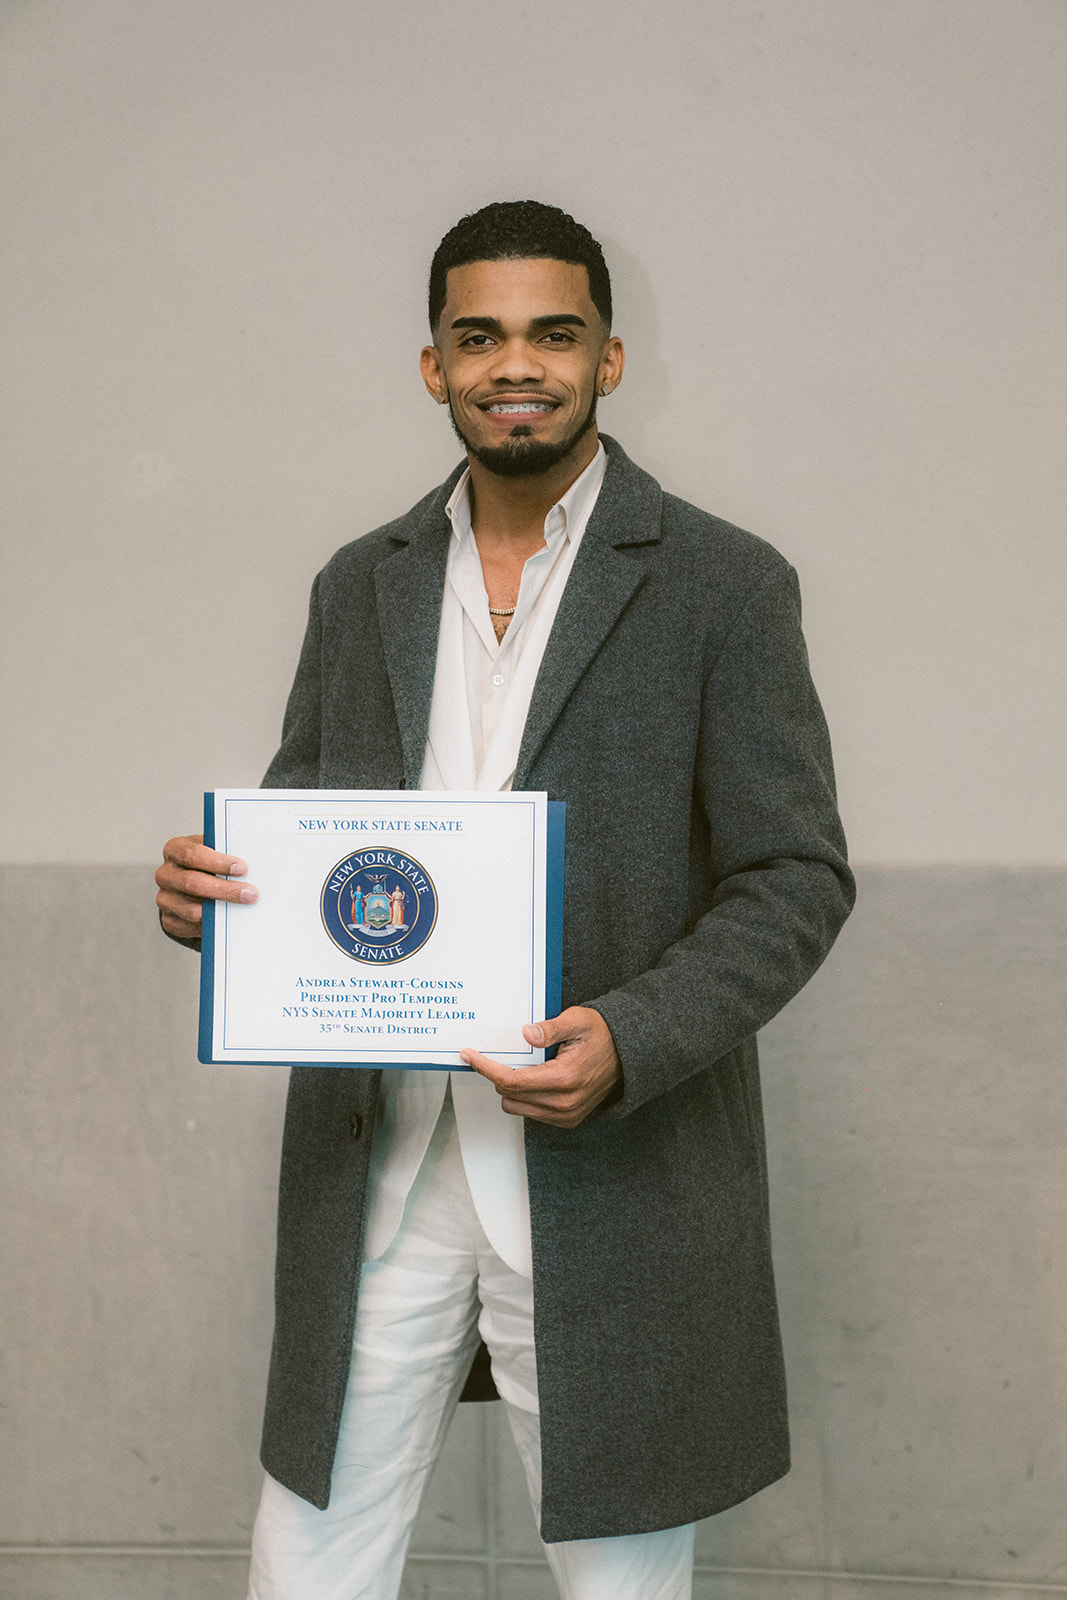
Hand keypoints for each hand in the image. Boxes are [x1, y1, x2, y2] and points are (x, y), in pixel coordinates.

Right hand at [155, 834, 257, 940]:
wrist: (189, 884)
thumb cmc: (206, 863)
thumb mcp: (213, 852)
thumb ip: (225, 855)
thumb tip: (250, 866)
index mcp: (175, 850)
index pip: (191, 854)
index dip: (217, 862)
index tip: (242, 868)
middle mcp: (165, 874)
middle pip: (192, 883)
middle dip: (224, 889)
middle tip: (249, 893)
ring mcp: (164, 899)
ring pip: (191, 910)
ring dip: (219, 911)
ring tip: (242, 909)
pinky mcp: (169, 920)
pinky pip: (189, 927)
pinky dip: (210, 926)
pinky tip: (226, 922)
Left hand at [461, 1006, 621, 1128]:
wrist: (628, 1056)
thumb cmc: (602, 1035)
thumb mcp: (578, 1020)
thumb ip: (551, 1028)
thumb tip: (527, 1034)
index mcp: (564, 1079)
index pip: (511, 1081)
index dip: (486, 1068)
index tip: (470, 1056)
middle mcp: (564, 1103)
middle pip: (509, 1096)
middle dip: (498, 1075)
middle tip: (498, 1055)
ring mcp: (566, 1115)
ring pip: (516, 1107)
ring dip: (511, 1088)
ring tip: (523, 1067)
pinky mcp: (567, 1120)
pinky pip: (531, 1112)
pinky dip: (525, 1096)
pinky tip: (534, 1078)